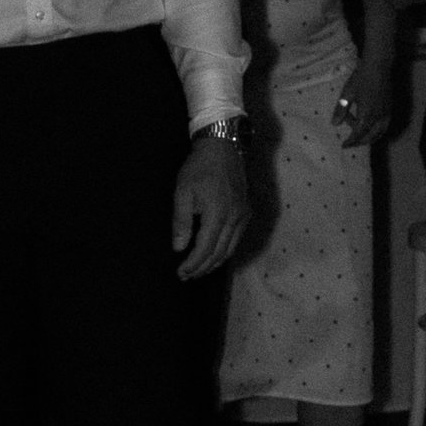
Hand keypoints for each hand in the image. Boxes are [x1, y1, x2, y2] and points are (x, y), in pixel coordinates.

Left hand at [172, 134, 250, 278]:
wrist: (222, 148)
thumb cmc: (198, 168)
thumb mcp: (182, 192)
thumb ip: (181, 221)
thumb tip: (179, 248)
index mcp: (217, 213)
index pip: (205, 248)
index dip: (192, 264)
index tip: (180, 273)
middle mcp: (234, 217)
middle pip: (219, 253)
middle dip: (201, 268)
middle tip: (186, 276)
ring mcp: (243, 215)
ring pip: (230, 249)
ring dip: (213, 263)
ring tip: (198, 271)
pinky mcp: (246, 212)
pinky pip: (236, 239)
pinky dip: (225, 251)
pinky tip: (214, 255)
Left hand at [331, 54, 393, 149]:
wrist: (379, 65)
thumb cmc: (361, 77)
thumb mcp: (347, 93)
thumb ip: (341, 110)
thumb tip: (334, 124)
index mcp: (367, 114)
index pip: (358, 134)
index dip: (351, 141)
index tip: (344, 145)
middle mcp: (379, 117)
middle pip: (370, 136)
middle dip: (360, 141)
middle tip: (350, 142)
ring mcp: (386, 113)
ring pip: (380, 132)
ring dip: (369, 137)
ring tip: (360, 135)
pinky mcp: (390, 108)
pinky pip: (385, 125)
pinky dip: (377, 130)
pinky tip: (371, 125)